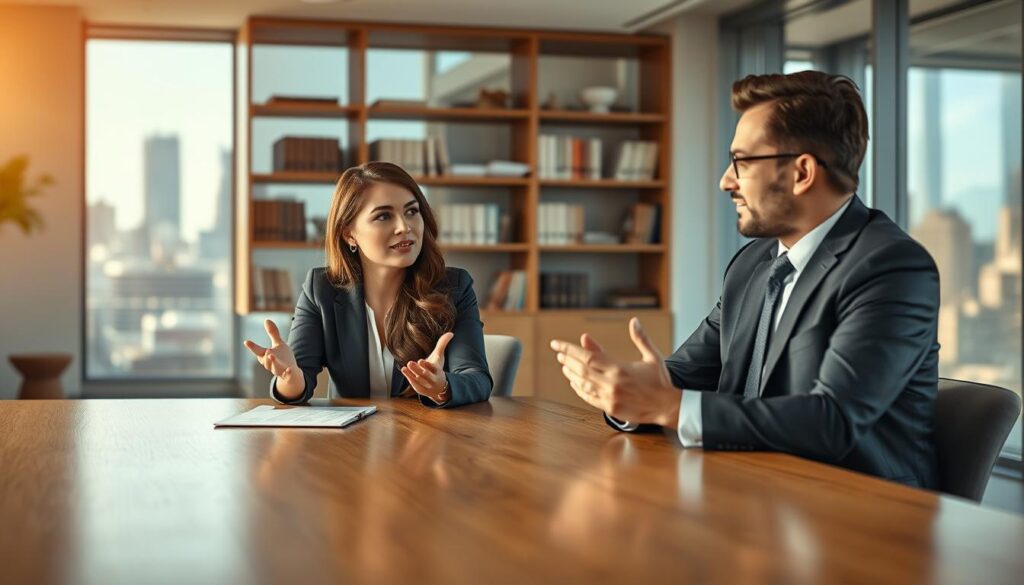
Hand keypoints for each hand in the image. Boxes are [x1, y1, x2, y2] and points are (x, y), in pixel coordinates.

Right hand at [243, 319, 302, 397]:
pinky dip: (288, 372)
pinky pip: (287, 374)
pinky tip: (290, 369)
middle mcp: (271, 364)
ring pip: (274, 368)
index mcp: (267, 356)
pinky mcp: (287, 374)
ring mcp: (279, 370)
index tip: (246, 341)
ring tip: (271, 355)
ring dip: (273, 363)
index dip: (252, 347)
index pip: (258, 351)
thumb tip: (266, 319)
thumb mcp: (278, 344)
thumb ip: (273, 333)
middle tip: (265, 350)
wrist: (291, 373)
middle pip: (265, 361)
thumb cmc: (283, 357)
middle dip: (265, 356)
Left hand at [401, 332, 452, 403]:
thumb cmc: (437, 368)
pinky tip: (404, 369)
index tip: (420, 360)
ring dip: (412, 373)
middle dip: (418, 370)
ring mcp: (426, 385)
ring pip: (419, 379)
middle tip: (410, 363)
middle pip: (425, 375)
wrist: (438, 387)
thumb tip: (451, 333)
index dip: (427, 365)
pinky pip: (414, 383)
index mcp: (438, 371)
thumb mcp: (439, 357)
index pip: (434, 368)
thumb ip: (442, 345)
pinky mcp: (420, 389)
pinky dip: (409, 377)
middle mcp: (433, 379)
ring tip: (406, 366)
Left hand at [549, 317, 680, 427]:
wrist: (668, 406)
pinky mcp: (610, 409)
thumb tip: (634, 320)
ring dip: (571, 374)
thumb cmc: (660, 380)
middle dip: (567, 360)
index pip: (587, 356)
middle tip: (559, 353)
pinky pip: (589, 398)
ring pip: (582, 384)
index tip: (556, 344)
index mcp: (619, 369)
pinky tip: (575, 382)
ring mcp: (609, 398)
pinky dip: (579, 389)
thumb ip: (640, 338)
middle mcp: (612, 384)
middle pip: (581, 370)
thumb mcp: (652, 356)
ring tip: (564, 365)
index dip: (569, 349)